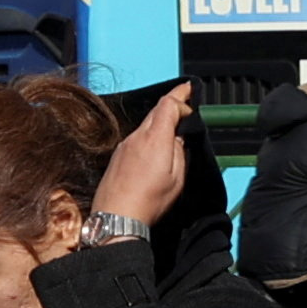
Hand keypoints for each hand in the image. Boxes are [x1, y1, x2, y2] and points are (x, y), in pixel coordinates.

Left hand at [90, 85, 193, 234]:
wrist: (116, 218)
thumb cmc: (147, 201)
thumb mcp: (177, 178)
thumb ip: (180, 152)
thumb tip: (178, 138)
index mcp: (155, 138)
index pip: (168, 104)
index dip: (181, 94)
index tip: (189, 89)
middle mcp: (136, 137)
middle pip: (155, 111)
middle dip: (172, 105)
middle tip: (184, 106)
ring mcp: (124, 146)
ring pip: (145, 124)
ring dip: (159, 122)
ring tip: (173, 132)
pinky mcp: (117, 157)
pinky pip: (136, 138)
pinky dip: (148, 136)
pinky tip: (154, 151)